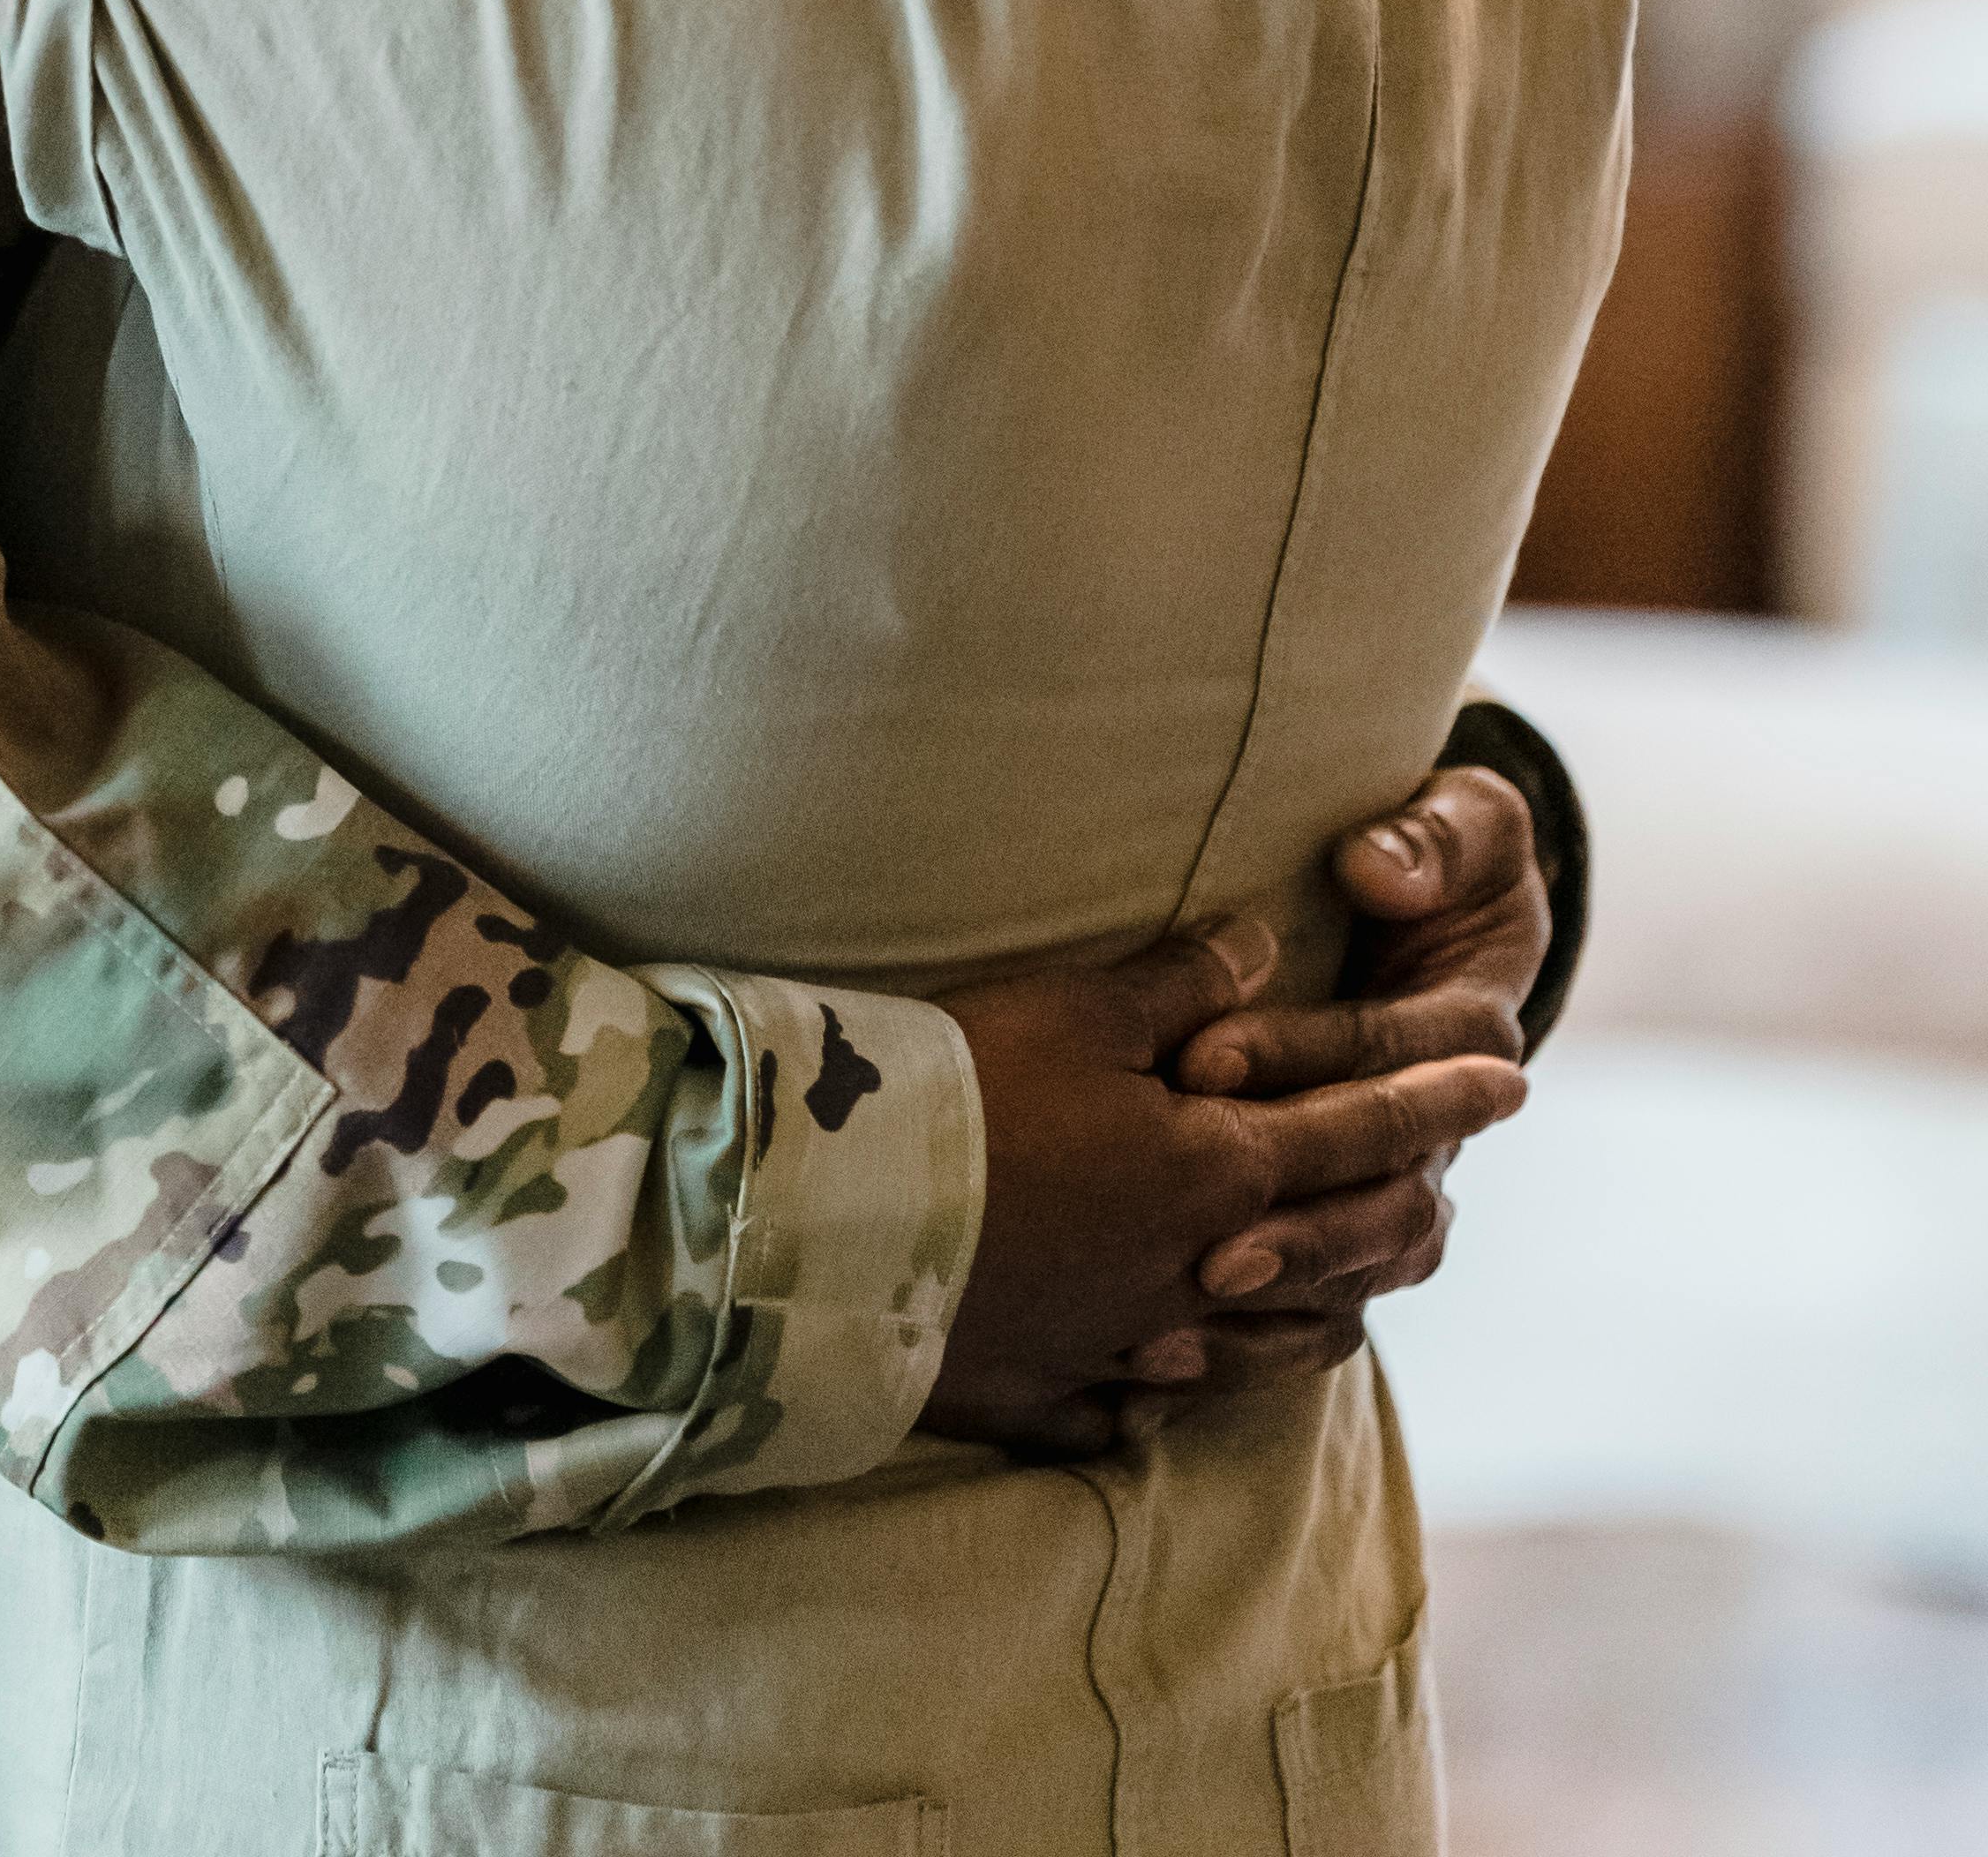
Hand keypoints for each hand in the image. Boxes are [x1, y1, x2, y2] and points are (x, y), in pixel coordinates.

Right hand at [927, 919, 1522, 1459]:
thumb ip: (1184, 984)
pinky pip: (1141, 1403)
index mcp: (1213, 1170)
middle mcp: (1193, 1273)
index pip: (1358, 1126)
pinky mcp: (1046, 1391)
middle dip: (1402, 1206)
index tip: (1513, 1073)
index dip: (1437, 1093)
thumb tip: (1263, 945)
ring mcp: (1123, 1345)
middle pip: (1331, 1251)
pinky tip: (1179, 1377)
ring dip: (1316, 1315)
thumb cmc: (964, 1088)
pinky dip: (1177, 1388)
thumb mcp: (1080, 1007)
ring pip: (1259, 1349)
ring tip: (1351, 1297)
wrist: (837, 1213)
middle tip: (1452, 1186)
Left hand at [1131, 759, 1544, 1380]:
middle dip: (1294, 1229)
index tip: (1199, 1056)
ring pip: (1352, 1277)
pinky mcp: (1340, 1224)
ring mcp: (1395, 1188)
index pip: (1387, 1060)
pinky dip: (1246, 1348)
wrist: (1445, 910)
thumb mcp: (1466, 824)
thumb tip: (1377, 869)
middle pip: (1384, 1204)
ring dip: (1268, 1313)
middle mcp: (1443, 1131)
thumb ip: (1437, 838)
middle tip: (1201, 1252)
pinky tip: (1155, 1371)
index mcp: (1472, 1032)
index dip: (1298, 1056)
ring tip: (1168, 1335)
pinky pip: (1317, 1312)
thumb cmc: (1448, 853)